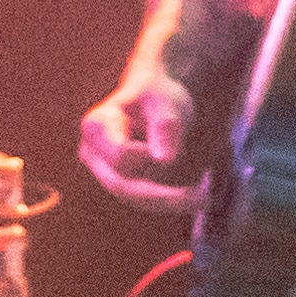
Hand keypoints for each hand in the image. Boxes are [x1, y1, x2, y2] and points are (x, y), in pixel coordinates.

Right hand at [77, 68, 202, 213]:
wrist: (152, 98)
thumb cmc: (158, 95)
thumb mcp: (166, 103)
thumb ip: (165, 126)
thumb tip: (164, 159)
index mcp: (97, 125)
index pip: (121, 155)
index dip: (151, 157)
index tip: (181, 152)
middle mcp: (92, 151)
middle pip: (121, 185)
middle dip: (161, 197)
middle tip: (203, 199)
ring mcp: (102, 169)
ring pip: (132, 197)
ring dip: (168, 201)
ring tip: (204, 196)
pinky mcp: (117, 181)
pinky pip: (141, 199)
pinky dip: (167, 199)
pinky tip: (195, 194)